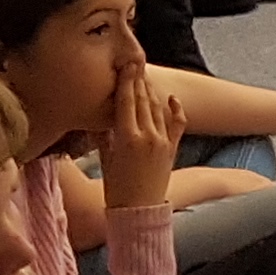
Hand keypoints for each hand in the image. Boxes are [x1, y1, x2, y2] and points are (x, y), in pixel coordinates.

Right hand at [103, 64, 186, 211]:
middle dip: (139, 81)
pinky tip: (172, 97)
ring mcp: (163, 141)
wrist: (139, 211)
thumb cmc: (116, 189)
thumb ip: (103, 136)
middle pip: (143, 101)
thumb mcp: (105, 159)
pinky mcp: (173, 148)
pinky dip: (176, 110)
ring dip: (152, 92)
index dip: (127, 82)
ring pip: (158, 109)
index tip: (126, 65)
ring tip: (145, 77)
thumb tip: (99, 118)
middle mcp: (148, 136)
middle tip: (135, 63)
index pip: (127, 103)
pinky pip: (177, 124)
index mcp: (127, 138)